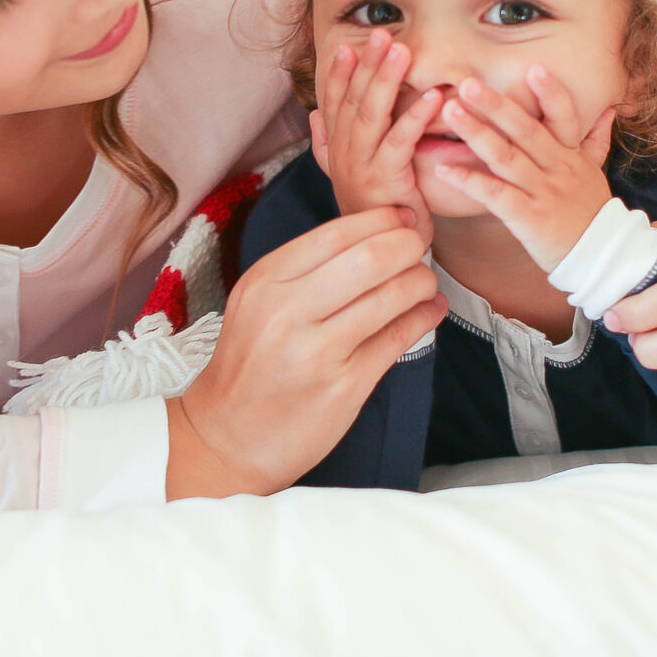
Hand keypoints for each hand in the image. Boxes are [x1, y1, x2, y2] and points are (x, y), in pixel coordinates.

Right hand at [166, 206, 445, 497]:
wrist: (227, 437)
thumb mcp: (258, 302)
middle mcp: (287, 311)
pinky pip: (398, 339)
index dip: (380, 219)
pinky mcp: (343, 387)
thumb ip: (305, 269)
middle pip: (370, 258)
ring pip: (391, 296)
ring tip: (424, 281)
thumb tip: (372, 234)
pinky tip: (430, 310)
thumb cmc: (250, 365)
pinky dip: (424, 317)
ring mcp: (316, 351)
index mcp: (265, 281)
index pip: (337, 232)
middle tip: (419, 247)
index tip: (401, 218)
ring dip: (421, 281)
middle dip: (408, 245)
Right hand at [311, 28, 441, 244]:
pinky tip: (432, 98)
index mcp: (337, 150)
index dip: (339, 74)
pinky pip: (400, 143)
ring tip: (402, 52)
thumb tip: (315, 114)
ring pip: (370, 116)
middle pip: (352, 101)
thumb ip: (329, 143)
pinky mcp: (386, 182)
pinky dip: (414, 117)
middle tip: (381, 34)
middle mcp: (343, 155)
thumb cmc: (373, 212)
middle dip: (366, 65)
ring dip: (386, 81)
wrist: (382, 256)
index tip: (347, 46)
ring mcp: (361, 168)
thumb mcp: (347, 174)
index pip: (333, 104)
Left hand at [429, 66, 617, 271]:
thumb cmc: (590, 212)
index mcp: (571, 155)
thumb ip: (596, 138)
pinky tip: (445, 169)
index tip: (533, 68)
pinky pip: (494, 195)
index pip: (563, 117)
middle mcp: (557, 168)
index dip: (551, 93)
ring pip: (506, 157)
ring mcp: (542, 192)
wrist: (601, 259)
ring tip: (451, 112)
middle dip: (496, 105)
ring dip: (476, 133)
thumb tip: (607, 108)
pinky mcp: (527, 217)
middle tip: (467, 83)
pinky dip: (469, 181)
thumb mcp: (596, 172)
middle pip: (526, 131)